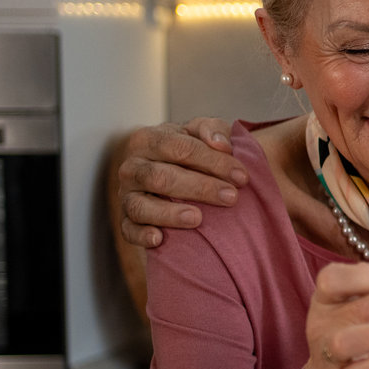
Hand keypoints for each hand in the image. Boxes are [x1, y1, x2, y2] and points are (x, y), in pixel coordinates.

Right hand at [117, 117, 247, 247]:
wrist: (170, 172)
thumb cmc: (191, 151)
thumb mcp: (202, 133)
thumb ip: (213, 129)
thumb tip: (221, 144)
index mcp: (148, 140)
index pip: (180, 148)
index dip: (213, 161)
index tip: (242, 177)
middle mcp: (132, 167)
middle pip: (161, 177)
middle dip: (199, 188)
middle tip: (231, 198)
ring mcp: (126, 195)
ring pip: (141, 205)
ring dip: (169, 213)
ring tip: (197, 219)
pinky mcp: (126, 221)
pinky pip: (129, 230)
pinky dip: (141, 235)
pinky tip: (159, 238)